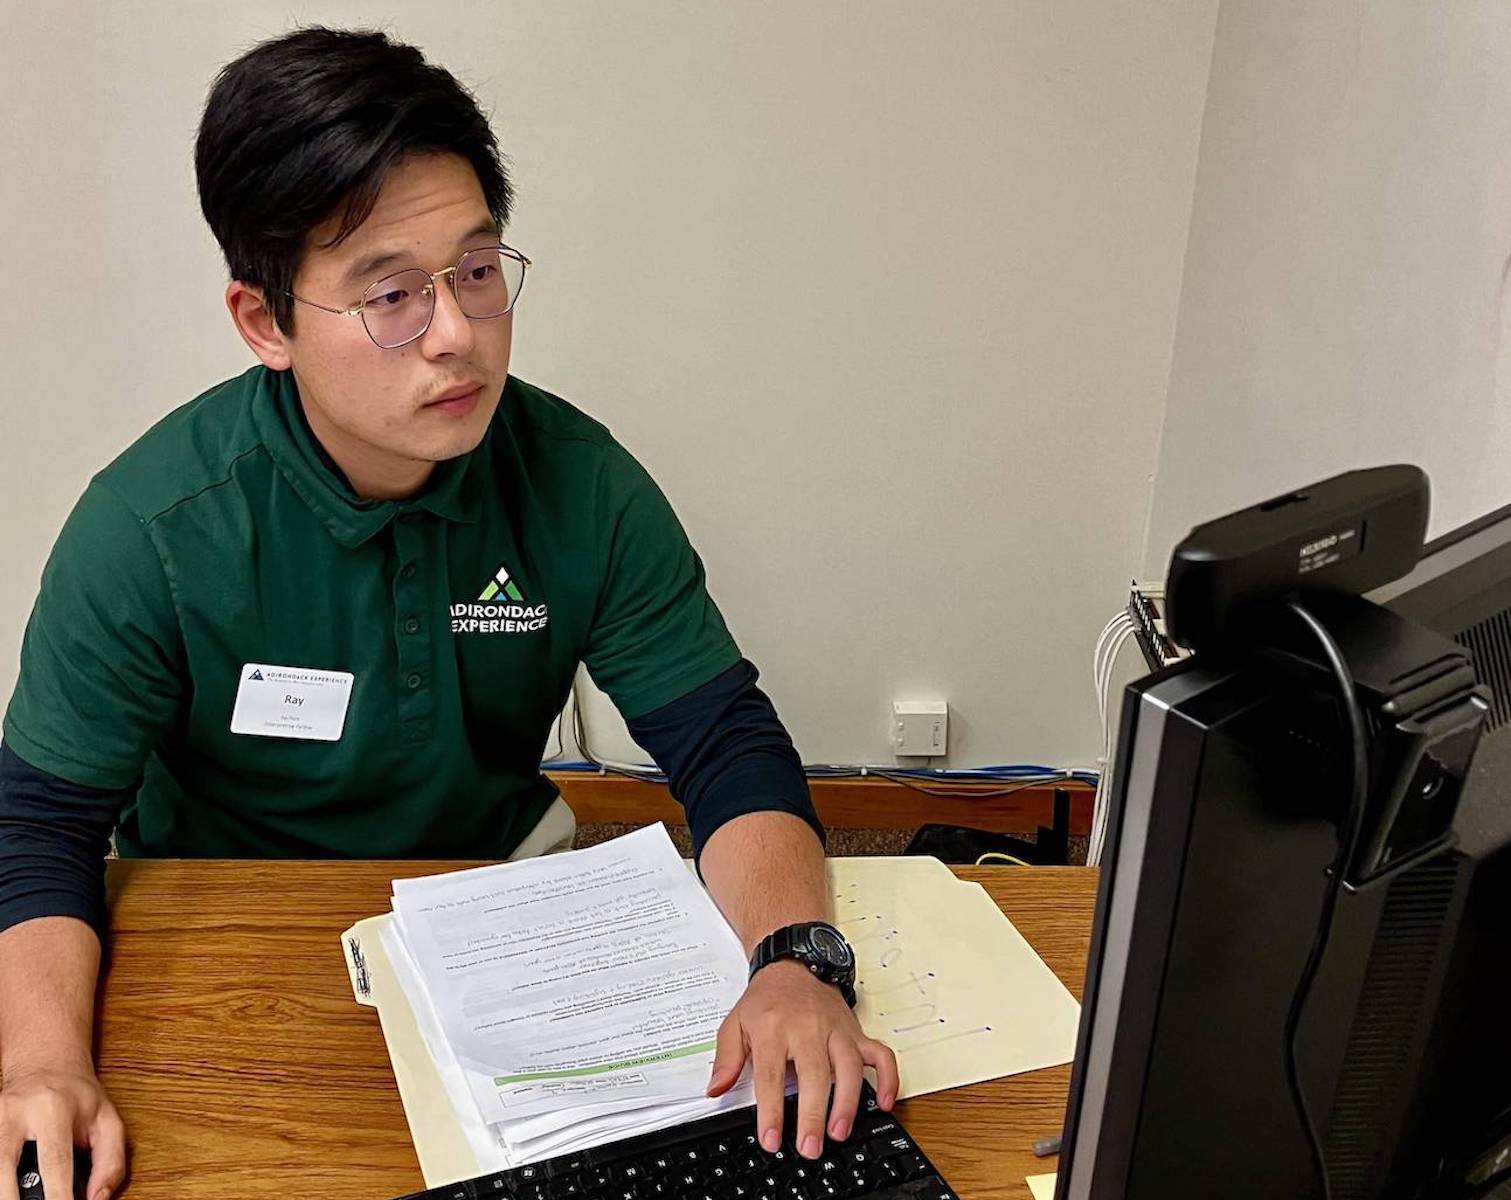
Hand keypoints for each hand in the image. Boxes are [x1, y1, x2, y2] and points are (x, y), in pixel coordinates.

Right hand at [0, 1064, 124, 1199]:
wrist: (47, 1065)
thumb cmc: (79, 1098)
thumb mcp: (107, 1121)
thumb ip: (110, 1162)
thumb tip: (97, 1199)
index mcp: (55, 1108)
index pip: (54, 1162)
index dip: (58, 1197)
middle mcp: (18, 1111)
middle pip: (5, 1166)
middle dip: (12, 1199)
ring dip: (2, 1190)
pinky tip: (9, 1188)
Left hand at [706, 960, 898, 1160]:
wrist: (794, 965)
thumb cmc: (767, 1000)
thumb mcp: (735, 1023)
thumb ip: (725, 1059)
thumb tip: (716, 1090)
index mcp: (773, 1029)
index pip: (771, 1075)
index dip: (771, 1110)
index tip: (771, 1139)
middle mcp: (808, 1029)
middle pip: (815, 1074)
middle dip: (813, 1114)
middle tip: (810, 1147)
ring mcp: (836, 1031)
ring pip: (850, 1067)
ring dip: (847, 1102)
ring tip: (839, 1132)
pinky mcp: (856, 1033)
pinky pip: (881, 1054)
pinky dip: (888, 1078)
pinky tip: (885, 1103)